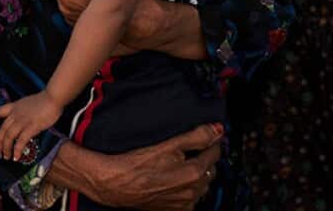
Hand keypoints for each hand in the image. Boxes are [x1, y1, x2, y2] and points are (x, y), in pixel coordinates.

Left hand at [0, 91, 62, 160]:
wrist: (53, 98)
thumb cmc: (46, 100)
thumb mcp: (29, 104)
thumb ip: (24, 113)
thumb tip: (23, 123)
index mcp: (15, 107)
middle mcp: (15, 114)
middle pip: (2, 130)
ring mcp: (22, 121)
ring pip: (9, 137)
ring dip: (6, 148)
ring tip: (7, 156)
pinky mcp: (30, 127)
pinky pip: (20, 141)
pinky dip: (17, 150)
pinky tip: (16, 156)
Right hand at [75, 123, 222, 209]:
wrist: (115, 184)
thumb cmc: (138, 164)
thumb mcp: (169, 144)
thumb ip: (196, 136)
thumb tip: (217, 129)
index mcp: (195, 173)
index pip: (215, 153)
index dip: (212, 142)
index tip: (209, 137)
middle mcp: (192, 192)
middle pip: (210, 170)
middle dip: (206, 159)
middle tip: (195, 149)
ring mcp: (184, 204)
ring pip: (201, 186)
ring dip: (198, 175)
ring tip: (184, 164)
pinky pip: (190, 199)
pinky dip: (188, 189)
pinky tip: (176, 180)